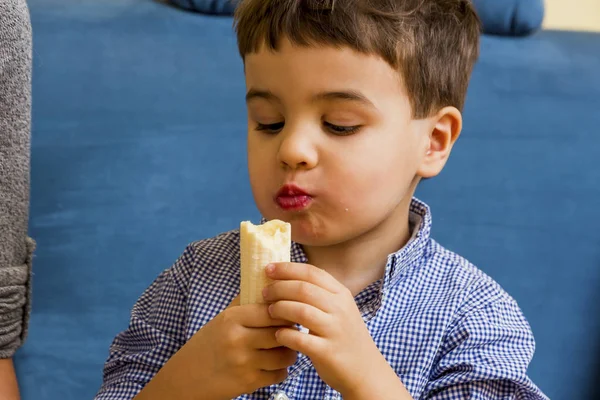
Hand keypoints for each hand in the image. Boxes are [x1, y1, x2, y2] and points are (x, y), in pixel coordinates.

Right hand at [141, 295, 297, 399]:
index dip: (285, 311)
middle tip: (292, 330)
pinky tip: (274, 365)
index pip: (272, 310)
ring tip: (284, 348)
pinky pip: (279, 374)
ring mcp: (243, 363)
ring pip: (285, 355)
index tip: (289, 313)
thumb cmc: (210, 343)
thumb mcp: (223, 318)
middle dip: (291, 332)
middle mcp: (237, 340)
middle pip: (281, 332)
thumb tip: (272, 282)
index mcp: (232, 318)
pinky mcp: (248, 383)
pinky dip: (281, 371)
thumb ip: (247, 302)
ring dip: (289, 352)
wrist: (187, 376)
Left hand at [263, 263, 402, 397]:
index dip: (287, 268)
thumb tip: (286, 278)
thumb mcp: (339, 309)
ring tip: (269, 312)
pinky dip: (285, 335)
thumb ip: (319, 294)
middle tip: (264, 293)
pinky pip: (300, 339)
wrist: (365, 371)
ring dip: (280, 309)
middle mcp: (340, 309)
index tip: (268, 269)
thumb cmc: (345, 337)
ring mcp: (335, 330)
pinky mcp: (328, 351)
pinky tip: (278, 335)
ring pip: (301, 311)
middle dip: (279, 288)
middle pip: (303, 289)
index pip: (312, 273)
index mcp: (341, 294)